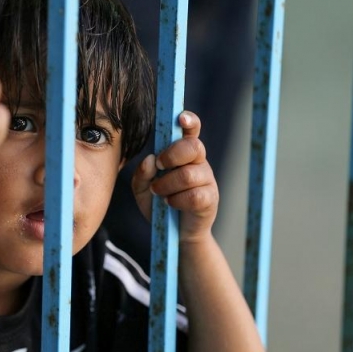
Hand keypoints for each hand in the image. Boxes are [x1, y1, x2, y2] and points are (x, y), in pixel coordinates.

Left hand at [131, 111, 217, 242]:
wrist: (173, 233)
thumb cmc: (159, 204)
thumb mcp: (142, 189)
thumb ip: (141, 174)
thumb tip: (150, 160)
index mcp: (182, 153)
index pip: (191, 130)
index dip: (190, 120)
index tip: (181, 117)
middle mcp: (197, 162)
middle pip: (193, 146)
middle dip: (172, 155)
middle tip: (159, 166)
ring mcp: (206, 179)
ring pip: (189, 174)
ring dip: (167, 185)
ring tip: (159, 192)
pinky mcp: (211, 198)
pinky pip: (194, 196)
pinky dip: (177, 201)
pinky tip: (171, 204)